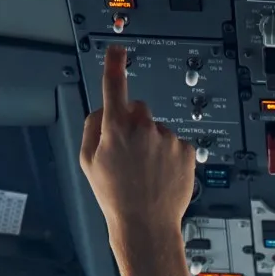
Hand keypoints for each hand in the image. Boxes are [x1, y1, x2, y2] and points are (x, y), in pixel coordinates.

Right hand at [79, 44, 197, 232]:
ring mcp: (168, 139)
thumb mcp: (88, 162)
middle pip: (139, 109)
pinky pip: (175, 143)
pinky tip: (160, 175)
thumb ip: (92, 127)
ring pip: (158, 129)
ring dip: (152, 143)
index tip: (117, 50)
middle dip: (133, 122)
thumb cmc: (115, 196)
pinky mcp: (186, 150)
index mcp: (116, 129)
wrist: (146, 225)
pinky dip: (169, 155)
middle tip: (128, 152)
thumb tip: (103, 109)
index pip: (114, 87)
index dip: (114, 65)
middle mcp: (144, 129)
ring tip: (146, 172)